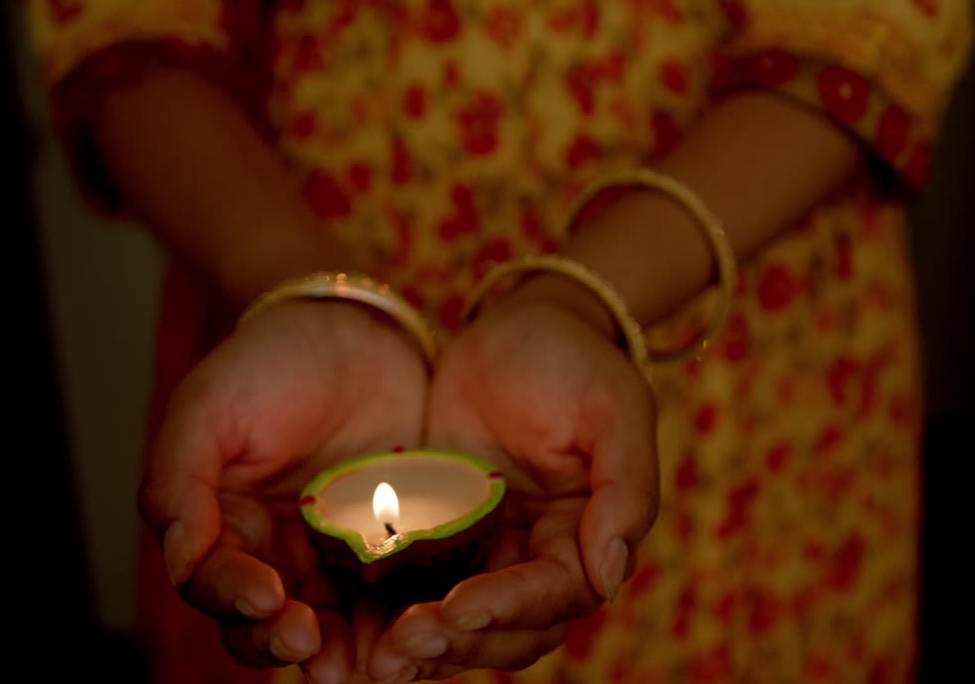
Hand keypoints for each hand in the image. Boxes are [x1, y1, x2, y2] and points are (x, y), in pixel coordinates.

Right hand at [137, 299, 428, 681]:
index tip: (267, 600)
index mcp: (224, 526)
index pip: (218, 584)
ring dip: (345, 648)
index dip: (238, 600)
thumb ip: (180, 484)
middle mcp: (279, 552)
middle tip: (311, 644)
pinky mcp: (399, 544)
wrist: (359, 329)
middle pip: (273, 621)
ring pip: (336, 619)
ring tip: (364, 662)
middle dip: (288, 640)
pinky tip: (413, 627)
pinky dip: (401, 615)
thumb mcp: (208, 409)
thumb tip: (180, 559)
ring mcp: (340, 552)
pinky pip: (397, 591)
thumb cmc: (271, 362)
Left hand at [366, 284, 658, 681]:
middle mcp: (540, 557)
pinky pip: (414, 587)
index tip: (457, 608)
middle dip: (457, 642)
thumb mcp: (615, 410)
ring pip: (458, 623)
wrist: (519, 323)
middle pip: (506, 629)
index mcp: (589, 535)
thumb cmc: (577, 360)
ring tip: (372, 657)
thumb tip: (611, 577)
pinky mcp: (439, 537)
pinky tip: (347, 625)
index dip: (509, 607)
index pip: (555, 593)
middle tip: (400, 645)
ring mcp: (487, 551)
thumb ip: (627, 491)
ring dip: (421, 645)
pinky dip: (387, 613)